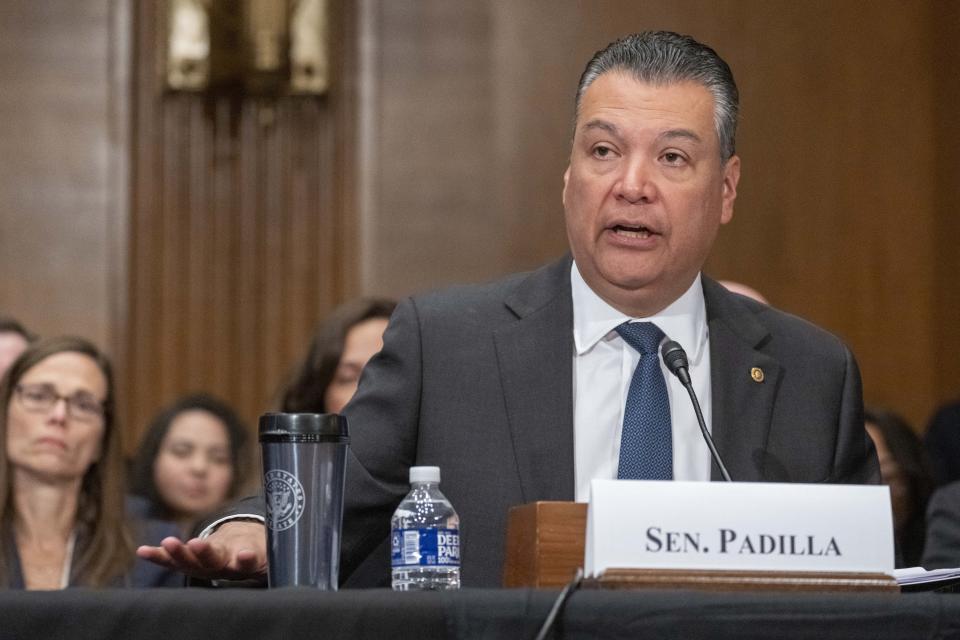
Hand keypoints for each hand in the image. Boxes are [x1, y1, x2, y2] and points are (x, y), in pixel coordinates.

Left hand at [136, 521, 267, 581]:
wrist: (241, 558)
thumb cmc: (255, 547)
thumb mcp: (263, 546)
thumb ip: (262, 544)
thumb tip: (290, 521)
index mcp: (245, 561)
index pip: (247, 561)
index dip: (245, 558)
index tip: (243, 555)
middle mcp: (223, 567)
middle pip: (214, 562)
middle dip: (205, 553)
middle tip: (197, 544)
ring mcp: (204, 568)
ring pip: (191, 563)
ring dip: (179, 553)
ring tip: (169, 543)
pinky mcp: (189, 565)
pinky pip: (171, 562)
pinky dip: (157, 557)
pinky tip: (143, 551)